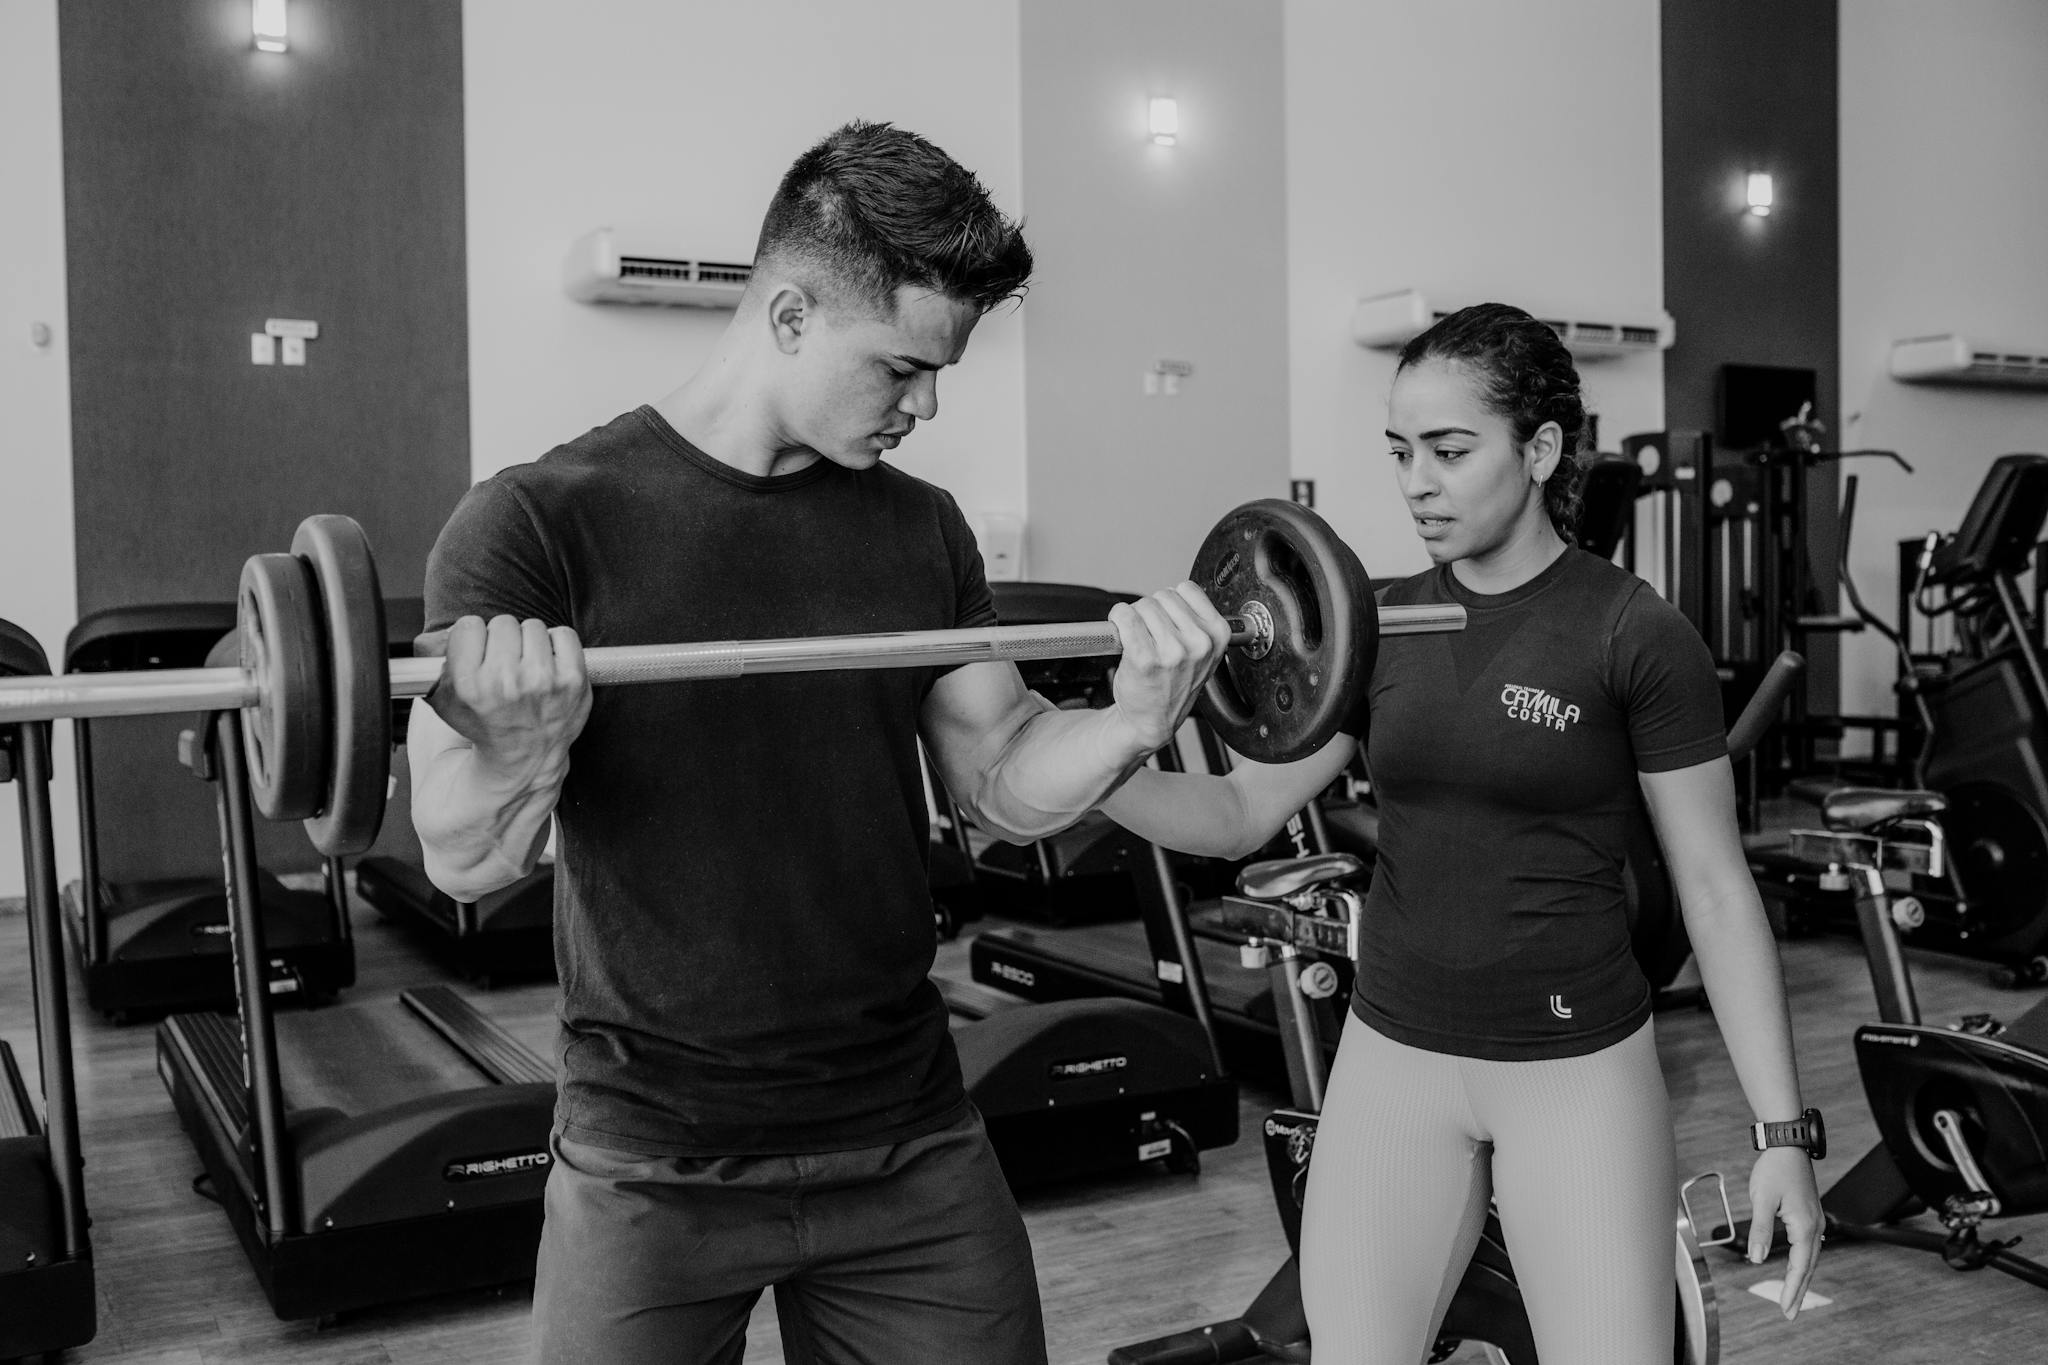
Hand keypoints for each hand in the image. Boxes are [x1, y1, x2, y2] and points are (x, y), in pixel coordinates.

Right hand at [418, 615, 591, 781]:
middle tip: (504, 665)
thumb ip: (431, 660)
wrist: (525, 757)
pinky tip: (548, 666)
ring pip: (533, 626)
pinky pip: (563, 634)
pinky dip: (557, 644)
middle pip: (502, 623)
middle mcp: (508, 682)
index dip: (472, 639)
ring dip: (529, 642)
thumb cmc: (486, 724)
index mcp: (472, 685)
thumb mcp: (444, 699)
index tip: (478, 654)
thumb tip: (441, 633)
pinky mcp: (574, 680)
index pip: (469, 626)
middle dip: (501, 641)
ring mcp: (544, 681)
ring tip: (526, 668)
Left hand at [1104, 583, 1233, 754]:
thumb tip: (1173, 592)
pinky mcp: (1144, 658)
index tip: (1167, 620)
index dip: (1171, 602)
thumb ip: (1197, 620)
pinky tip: (1122, 637)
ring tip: (1140, 641)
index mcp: (1217, 635)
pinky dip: (1117, 620)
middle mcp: (1199, 642)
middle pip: (1162, 595)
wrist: (1153, 719)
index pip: (1187, 589)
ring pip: (1143, 605)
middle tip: (1151, 635)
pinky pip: (1125, 617)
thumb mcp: (1203, 652)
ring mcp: (1172, 651)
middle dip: (1152, 610)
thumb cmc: (1173, 684)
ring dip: (1135, 617)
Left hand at [1747, 1146, 1824, 1318]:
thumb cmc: (1775, 1170)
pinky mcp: (1810, 1215)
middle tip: (1790, 1313)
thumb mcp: (1762, 1200)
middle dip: (1799, 1291)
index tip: (1785, 1308)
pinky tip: (1799, 1269)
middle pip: (1808, 1267)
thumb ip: (1760, 1230)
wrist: (1788, 1146)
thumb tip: (1758, 1259)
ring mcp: (1815, 1221)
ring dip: (1802, 1278)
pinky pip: (1808, 1246)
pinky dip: (1803, 1262)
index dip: (1792, 1289)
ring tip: (1794, 1297)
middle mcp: (1815, 1226)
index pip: (1799, 1267)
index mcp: (1805, 1226)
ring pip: (1810, 1258)